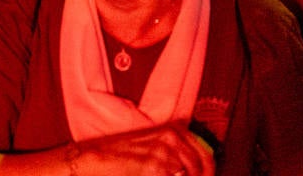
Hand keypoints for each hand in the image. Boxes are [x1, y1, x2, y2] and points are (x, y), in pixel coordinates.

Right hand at [72, 125, 213, 175]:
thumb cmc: (120, 156)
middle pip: (202, 170)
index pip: (206, 158)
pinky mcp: (154, 167)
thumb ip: (175, 158)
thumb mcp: (152, 148)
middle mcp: (172, 138)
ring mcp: (164, 153)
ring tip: (159, 175)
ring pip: (189, 175)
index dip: (208, 174)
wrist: (94, 160)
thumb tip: (195, 172)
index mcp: (173, 131)